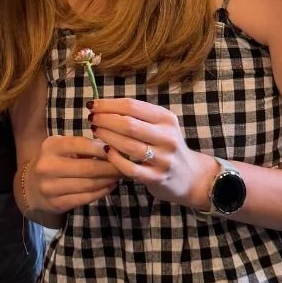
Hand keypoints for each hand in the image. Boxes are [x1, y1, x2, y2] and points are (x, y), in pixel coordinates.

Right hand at [32, 134, 120, 213]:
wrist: (30, 186)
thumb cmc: (52, 161)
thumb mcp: (61, 147)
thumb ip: (82, 146)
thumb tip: (112, 147)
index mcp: (50, 147)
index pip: (81, 145)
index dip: (102, 148)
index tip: (117, 150)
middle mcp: (48, 166)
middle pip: (88, 168)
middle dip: (110, 168)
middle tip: (124, 166)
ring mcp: (50, 187)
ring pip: (88, 185)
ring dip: (108, 181)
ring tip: (119, 176)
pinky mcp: (56, 203)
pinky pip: (84, 198)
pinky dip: (101, 192)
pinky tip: (109, 186)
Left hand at [89, 98, 216, 207]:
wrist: (190, 176)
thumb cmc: (167, 145)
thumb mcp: (161, 125)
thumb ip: (139, 115)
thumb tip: (104, 106)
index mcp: (166, 119)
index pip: (132, 106)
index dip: (108, 105)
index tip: (92, 105)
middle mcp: (167, 137)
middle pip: (128, 124)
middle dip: (105, 120)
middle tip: (91, 119)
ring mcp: (163, 158)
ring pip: (128, 145)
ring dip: (107, 137)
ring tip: (95, 131)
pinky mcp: (156, 177)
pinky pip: (130, 168)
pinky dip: (115, 159)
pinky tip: (106, 152)